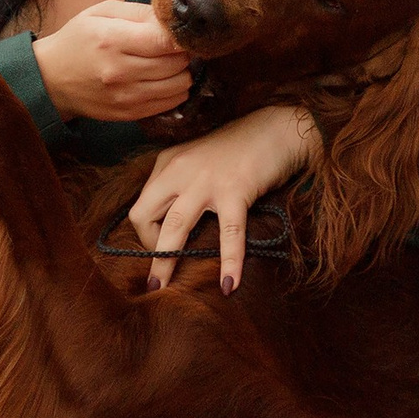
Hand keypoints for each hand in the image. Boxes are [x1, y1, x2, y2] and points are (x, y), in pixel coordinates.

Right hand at [33, 1, 191, 121]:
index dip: (181, 35)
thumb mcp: (101, 13)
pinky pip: (169, 104)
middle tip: (174, 46)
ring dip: (182, 72)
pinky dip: (175, 91)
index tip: (181, 31)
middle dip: (182, 52)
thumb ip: (138, 12)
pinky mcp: (129, 113)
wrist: (51, 79)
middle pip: (176, 63)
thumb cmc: (78, 40)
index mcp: (112, 40)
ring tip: (169, 63)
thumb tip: (171, 19)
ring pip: (179, 85)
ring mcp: (125, 96)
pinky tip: (164, 80)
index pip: (165, 41)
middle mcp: (120, 71)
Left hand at [131, 105, 320, 293]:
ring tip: (163, 290)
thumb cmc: (240, 149)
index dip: (147, 233)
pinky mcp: (235, 190)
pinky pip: (228, 234)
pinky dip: (229, 262)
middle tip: (155, 278)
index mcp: (168, 164)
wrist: (277, 127)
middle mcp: (180, 170)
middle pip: (144, 215)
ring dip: (166, 262)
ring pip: (175, 226)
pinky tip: (230, 285)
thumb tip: (171, 228)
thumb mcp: (198, 161)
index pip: (141, 205)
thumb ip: (181, 186)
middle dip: (147, 250)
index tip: (163, 246)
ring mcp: (206, 180)